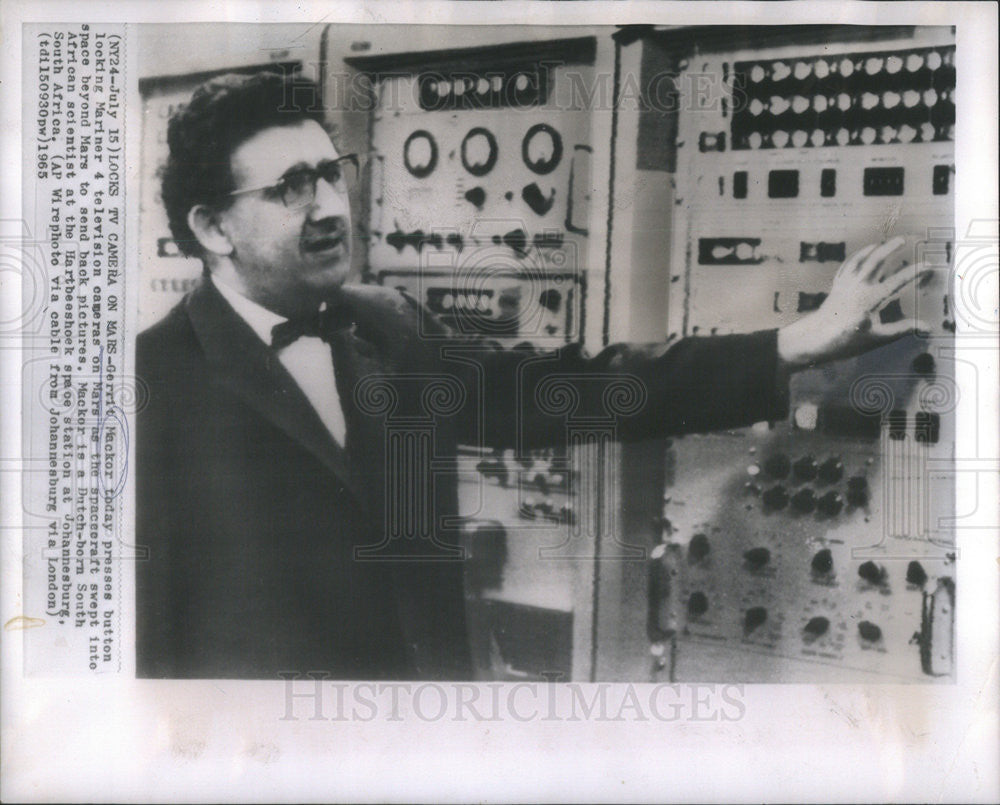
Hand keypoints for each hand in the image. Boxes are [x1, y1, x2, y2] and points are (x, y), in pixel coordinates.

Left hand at [777, 236, 933, 368]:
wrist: (813, 338)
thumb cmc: (845, 341)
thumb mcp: (876, 338)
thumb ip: (902, 329)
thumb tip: (927, 327)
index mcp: (870, 299)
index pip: (898, 281)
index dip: (915, 272)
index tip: (928, 265)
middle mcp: (857, 287)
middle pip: (876, 260)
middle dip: (891, 248)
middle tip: (904, 239)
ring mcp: (845, 284)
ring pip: (860, 260)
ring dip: (873, 249)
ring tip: (883, 243)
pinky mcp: (836, 286)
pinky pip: (847, 266)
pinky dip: (857, 257)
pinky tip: (862, 254)